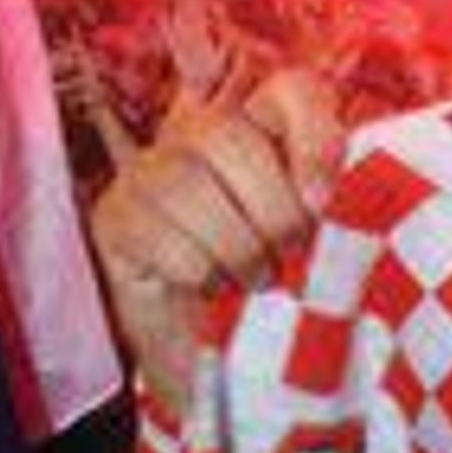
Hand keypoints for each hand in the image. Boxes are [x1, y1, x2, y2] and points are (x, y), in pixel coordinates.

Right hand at [86, 57, 344, 412]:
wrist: (220, 363)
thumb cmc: (279, 297)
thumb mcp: (323, 247)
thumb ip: (336, 205)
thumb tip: (324, 195)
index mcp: (261, 128)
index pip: (289, 89)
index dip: (312, 135)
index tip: (324, 203)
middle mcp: (197, 136)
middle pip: (228, 133)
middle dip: (273, 208)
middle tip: (290, 257)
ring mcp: (148, 173)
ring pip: (187, 182)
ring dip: (237, 246)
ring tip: (255, 279)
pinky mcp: (116, 219)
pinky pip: (158, 233)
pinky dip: (199, 271)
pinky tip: (212, 288)